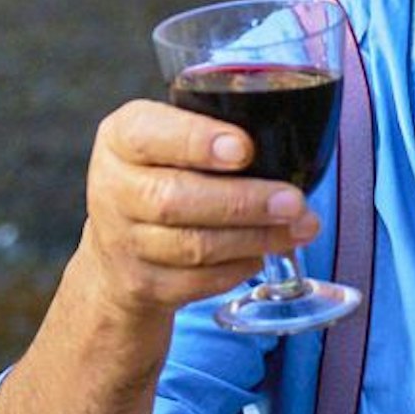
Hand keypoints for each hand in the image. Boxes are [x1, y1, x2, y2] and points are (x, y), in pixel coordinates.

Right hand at [78, 99, 319, 317]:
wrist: (118, 247)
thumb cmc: (161, 174)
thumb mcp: (167, 136)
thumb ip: (209, 128)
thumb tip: (286, 138)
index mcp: (120, 139)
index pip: (148, 135)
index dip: (196, 142)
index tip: (244, 148)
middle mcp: (113, 189)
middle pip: (175, 199)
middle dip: (243, 201)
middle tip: (293, 200)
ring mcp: (125, 243)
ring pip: (194, 246)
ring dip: (255, 238)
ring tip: (301, 227)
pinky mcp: (145, 285)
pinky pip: (200, 281)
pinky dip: (241, 266)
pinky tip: (267, 251)